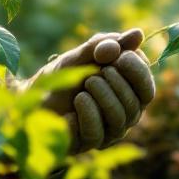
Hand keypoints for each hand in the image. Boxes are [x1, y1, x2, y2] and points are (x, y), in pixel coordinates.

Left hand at [26, 28, 155, 151]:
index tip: (119, 56)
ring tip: (87, 82)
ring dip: (104, 95)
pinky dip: (89, 112)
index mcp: (127, 95)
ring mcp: (107, 133)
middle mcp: (123, 117)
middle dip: (118, 82)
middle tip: (97, 71)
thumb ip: (107, 45)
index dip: (138, 72)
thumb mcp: (83, 55)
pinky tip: (79, 99)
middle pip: (136, 104)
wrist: (32, 96)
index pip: (146, 89)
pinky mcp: (87, 144)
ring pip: (120, 119)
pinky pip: (97, 133)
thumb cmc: (62, 76)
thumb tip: (138, 34)